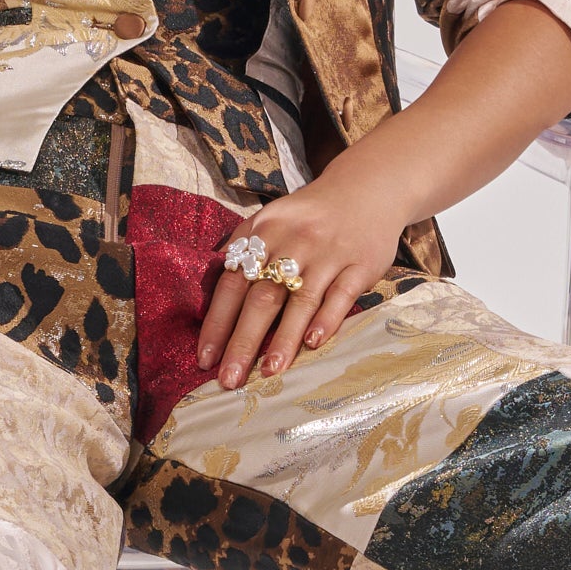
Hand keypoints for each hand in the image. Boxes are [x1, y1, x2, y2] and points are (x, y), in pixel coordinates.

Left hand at [195, 167, 413, 388]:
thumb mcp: (269, 220)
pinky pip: (340, 296)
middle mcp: (293, 241)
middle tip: (229, 380)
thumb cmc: (309, 216)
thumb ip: (241, 250)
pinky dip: (326, 320)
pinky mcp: (360, 264)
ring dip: (283, 340)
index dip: (217, 323)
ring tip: (268, 373)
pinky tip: (313, 344)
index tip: (204, 359)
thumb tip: (210, 294)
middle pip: (262, 297)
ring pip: (300, 301)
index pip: (232, 283)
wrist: (366, 189)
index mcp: (263, 232)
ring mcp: (328, 253)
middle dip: (242, 342)